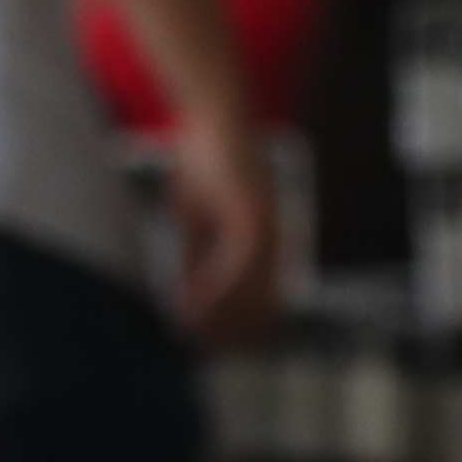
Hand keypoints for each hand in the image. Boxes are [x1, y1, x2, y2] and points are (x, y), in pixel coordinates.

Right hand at [162, 106, 281, 348]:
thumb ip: (195, 254)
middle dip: (231, 332)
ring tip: (190, 332)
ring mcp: (267, 226)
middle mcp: (273, 238)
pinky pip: (236, 265)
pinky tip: (189, 302)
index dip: (236, 326)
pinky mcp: (251, 213)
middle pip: (263, 305)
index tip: (206, 341)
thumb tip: (188, 293)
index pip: (262, 300)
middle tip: (198, 348)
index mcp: (264, 241)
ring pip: (251, 292)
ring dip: (219, 318)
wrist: (214, 113)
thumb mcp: (194, 216)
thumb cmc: (203, 157)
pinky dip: (213, 290)